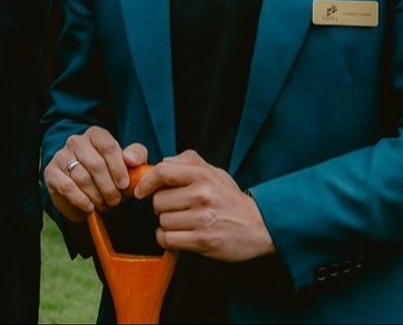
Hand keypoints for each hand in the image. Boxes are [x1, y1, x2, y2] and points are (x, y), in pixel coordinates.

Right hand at [46, 126, 146, 221]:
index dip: (118, 167)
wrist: (85, 192)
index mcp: (95, 135)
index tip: (124, 185)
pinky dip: (81, 200)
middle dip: (108, 187)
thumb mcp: (128, 164)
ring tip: (104, 204)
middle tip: (115, 200)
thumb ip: (136, 156)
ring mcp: (61, 156)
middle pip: (95, 164)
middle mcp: (76, 141)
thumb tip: (131, 159)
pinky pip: (67, 187)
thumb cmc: (110, 174)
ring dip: (96, 196)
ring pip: (82, 178)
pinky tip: (89, 206)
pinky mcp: (51, 172)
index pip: (108, 146)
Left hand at [134, 150, 275, 261]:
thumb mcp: (215, 173)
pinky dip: (168, 239)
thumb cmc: (232, 200)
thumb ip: (189, 161)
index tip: (141, 191)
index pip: (162, 172)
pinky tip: (179, 236)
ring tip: (183, 223)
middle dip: (162, 207)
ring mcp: (202, 219)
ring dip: (167, 225)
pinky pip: (167, 239)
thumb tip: (163, 160)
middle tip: (177, 210)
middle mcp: (202, 196)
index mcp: (203, 176)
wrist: (261, 227)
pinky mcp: (203, 240)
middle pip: (158, 201)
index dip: (146, 182)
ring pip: (162, 222)